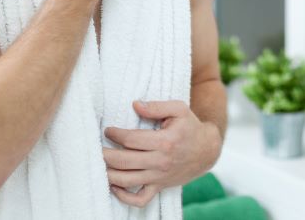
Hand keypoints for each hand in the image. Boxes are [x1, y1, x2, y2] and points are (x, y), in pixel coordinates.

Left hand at [102, 100, 221, 207]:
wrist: (207, 150)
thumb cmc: (190, 127)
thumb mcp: (179, 109)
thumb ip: (156, 106)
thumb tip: (135, 105)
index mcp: (165, 141)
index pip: (131, 140)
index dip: (115, 134)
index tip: (108, 130)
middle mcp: (161, 161)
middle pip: (124, 161)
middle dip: (106, 154)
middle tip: (97, 147)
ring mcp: (159, 177)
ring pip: (127, 181)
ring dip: (108, 173)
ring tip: (100, 163)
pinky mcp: (159, 186)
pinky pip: (140, 200)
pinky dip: (124, 197)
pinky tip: (114, 186)